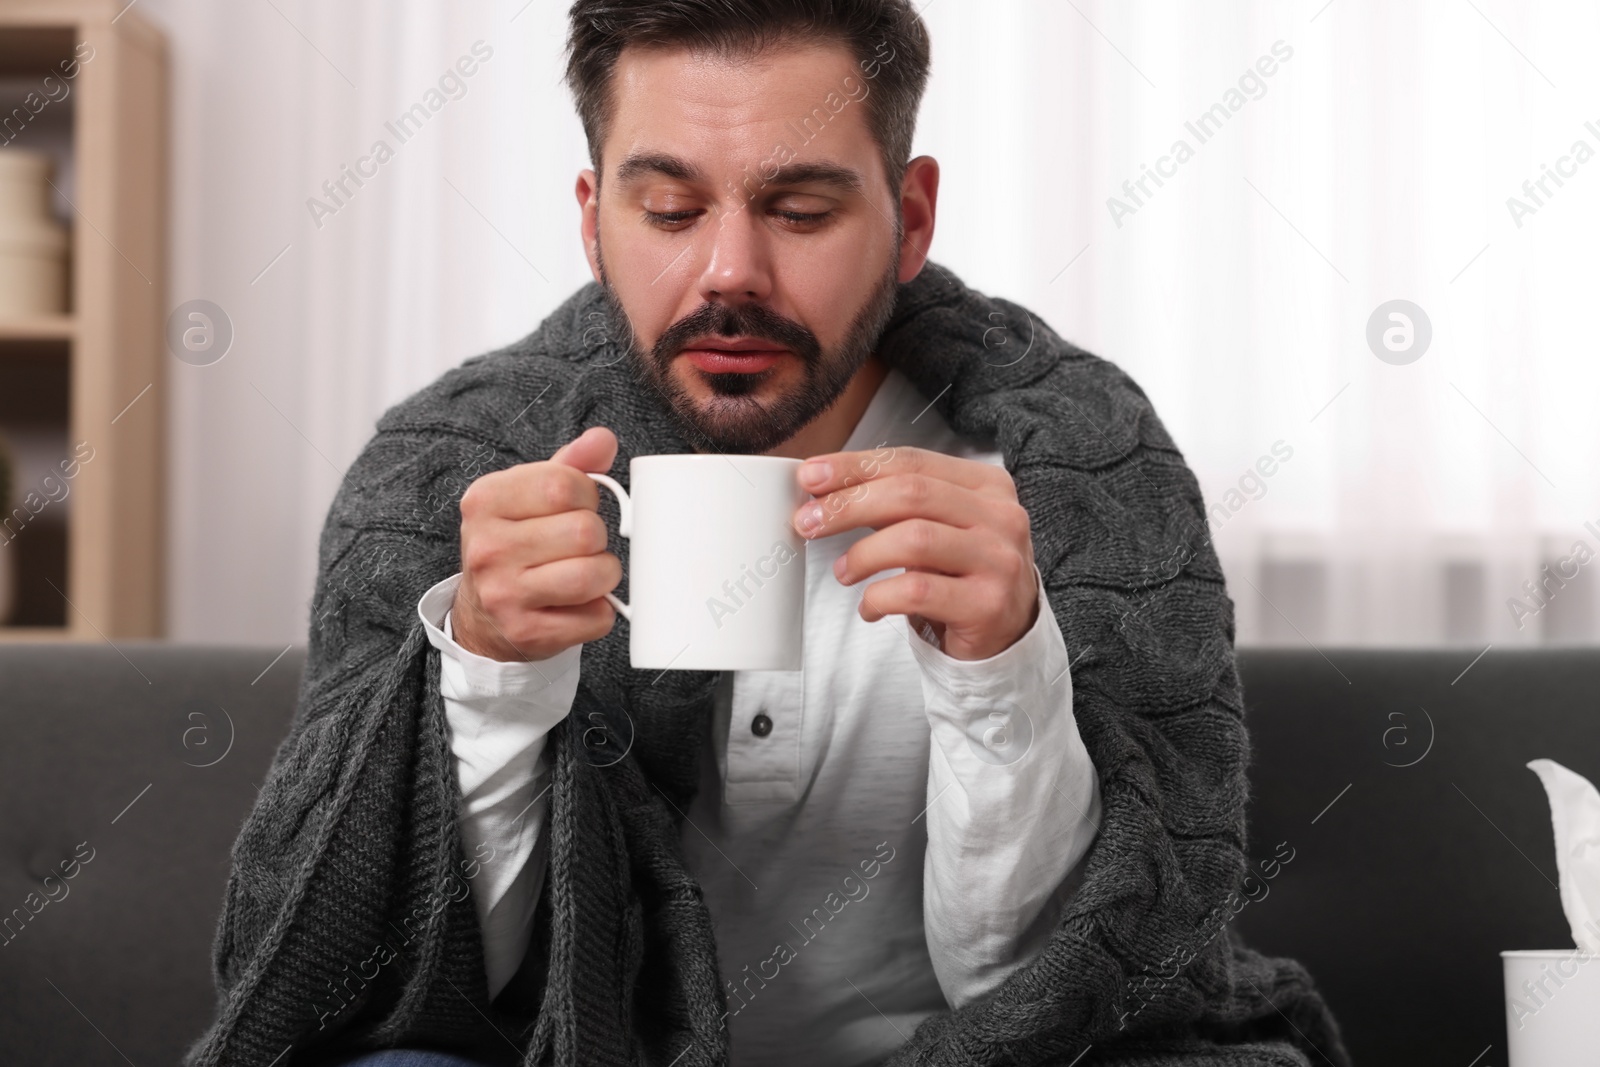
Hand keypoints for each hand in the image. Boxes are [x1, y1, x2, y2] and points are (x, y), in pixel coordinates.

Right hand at [451, 427, 622, 661]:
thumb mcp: (530, 496)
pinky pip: (596, 617)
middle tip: (580, 546)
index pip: (564, 484)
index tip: (575, 507)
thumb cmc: (517, 545)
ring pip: (593, 575)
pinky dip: (600, 611)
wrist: (484, 617)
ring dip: (604, 574)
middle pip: (584, 531)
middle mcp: (487, 547)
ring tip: (586, 573)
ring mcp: (503, 595)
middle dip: (597, 538)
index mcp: (486, 501)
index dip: (587, 495)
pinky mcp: (527, 633)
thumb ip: (569, 465)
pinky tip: (578, 604)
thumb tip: (603, 440)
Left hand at [792, 445, 1038, 660]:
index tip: (810, 477)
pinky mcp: (987, 604)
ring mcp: (999, 560)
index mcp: (986, 484)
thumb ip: (894, 503)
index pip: (912, 462)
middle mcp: (1001, 516)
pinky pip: (917, 591)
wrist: (1007, 632)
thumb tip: (823, 487)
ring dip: (863, 555)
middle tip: (808, 522)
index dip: (855, 466)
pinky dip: (879, 597)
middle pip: (910, 494)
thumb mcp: (937, 526)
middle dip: (848, 505)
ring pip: (913, 540)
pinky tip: (869, 607)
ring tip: (843, 571)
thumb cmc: (960, 572)